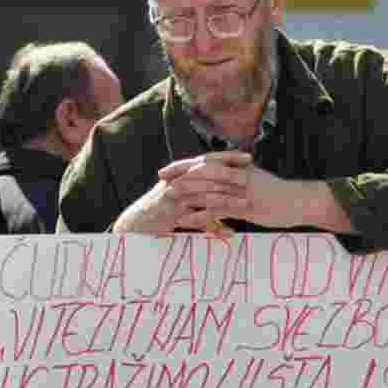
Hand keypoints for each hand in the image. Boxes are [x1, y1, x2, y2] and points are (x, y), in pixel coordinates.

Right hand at [112, 151, 248, 234]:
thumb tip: (220, 179)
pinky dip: (213, 225)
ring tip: (245, 203)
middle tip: (250, 177)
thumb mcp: (178, 191)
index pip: (207, 159)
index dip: (228, 156)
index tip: (248, 157)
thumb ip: (197, 184)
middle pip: (207, 174)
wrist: (137, 221)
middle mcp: (177, 181)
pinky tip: (229, 230)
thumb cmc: (161, 207)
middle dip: (230, 174)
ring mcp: (174, 198)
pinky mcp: (172, 216)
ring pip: (204, 196)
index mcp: (181, 172)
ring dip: (226, 200)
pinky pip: (196, 219)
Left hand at [157, 151, 306, 229]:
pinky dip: (200, 214)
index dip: (186, 164)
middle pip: (203, 172)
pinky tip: (186, 220)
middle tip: (161, 178)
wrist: (301, 202)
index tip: (169, 168)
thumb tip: (226, 177)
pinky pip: (218, 211)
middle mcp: (238, 176)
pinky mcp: (245, 208)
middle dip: (180, 174)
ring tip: (167, 197)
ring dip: (186, 193)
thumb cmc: (281, 194)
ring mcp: (241, 192)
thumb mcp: (258, 180)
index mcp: (239, 168)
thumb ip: (241, 177)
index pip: (207, 162)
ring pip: (208, 189)